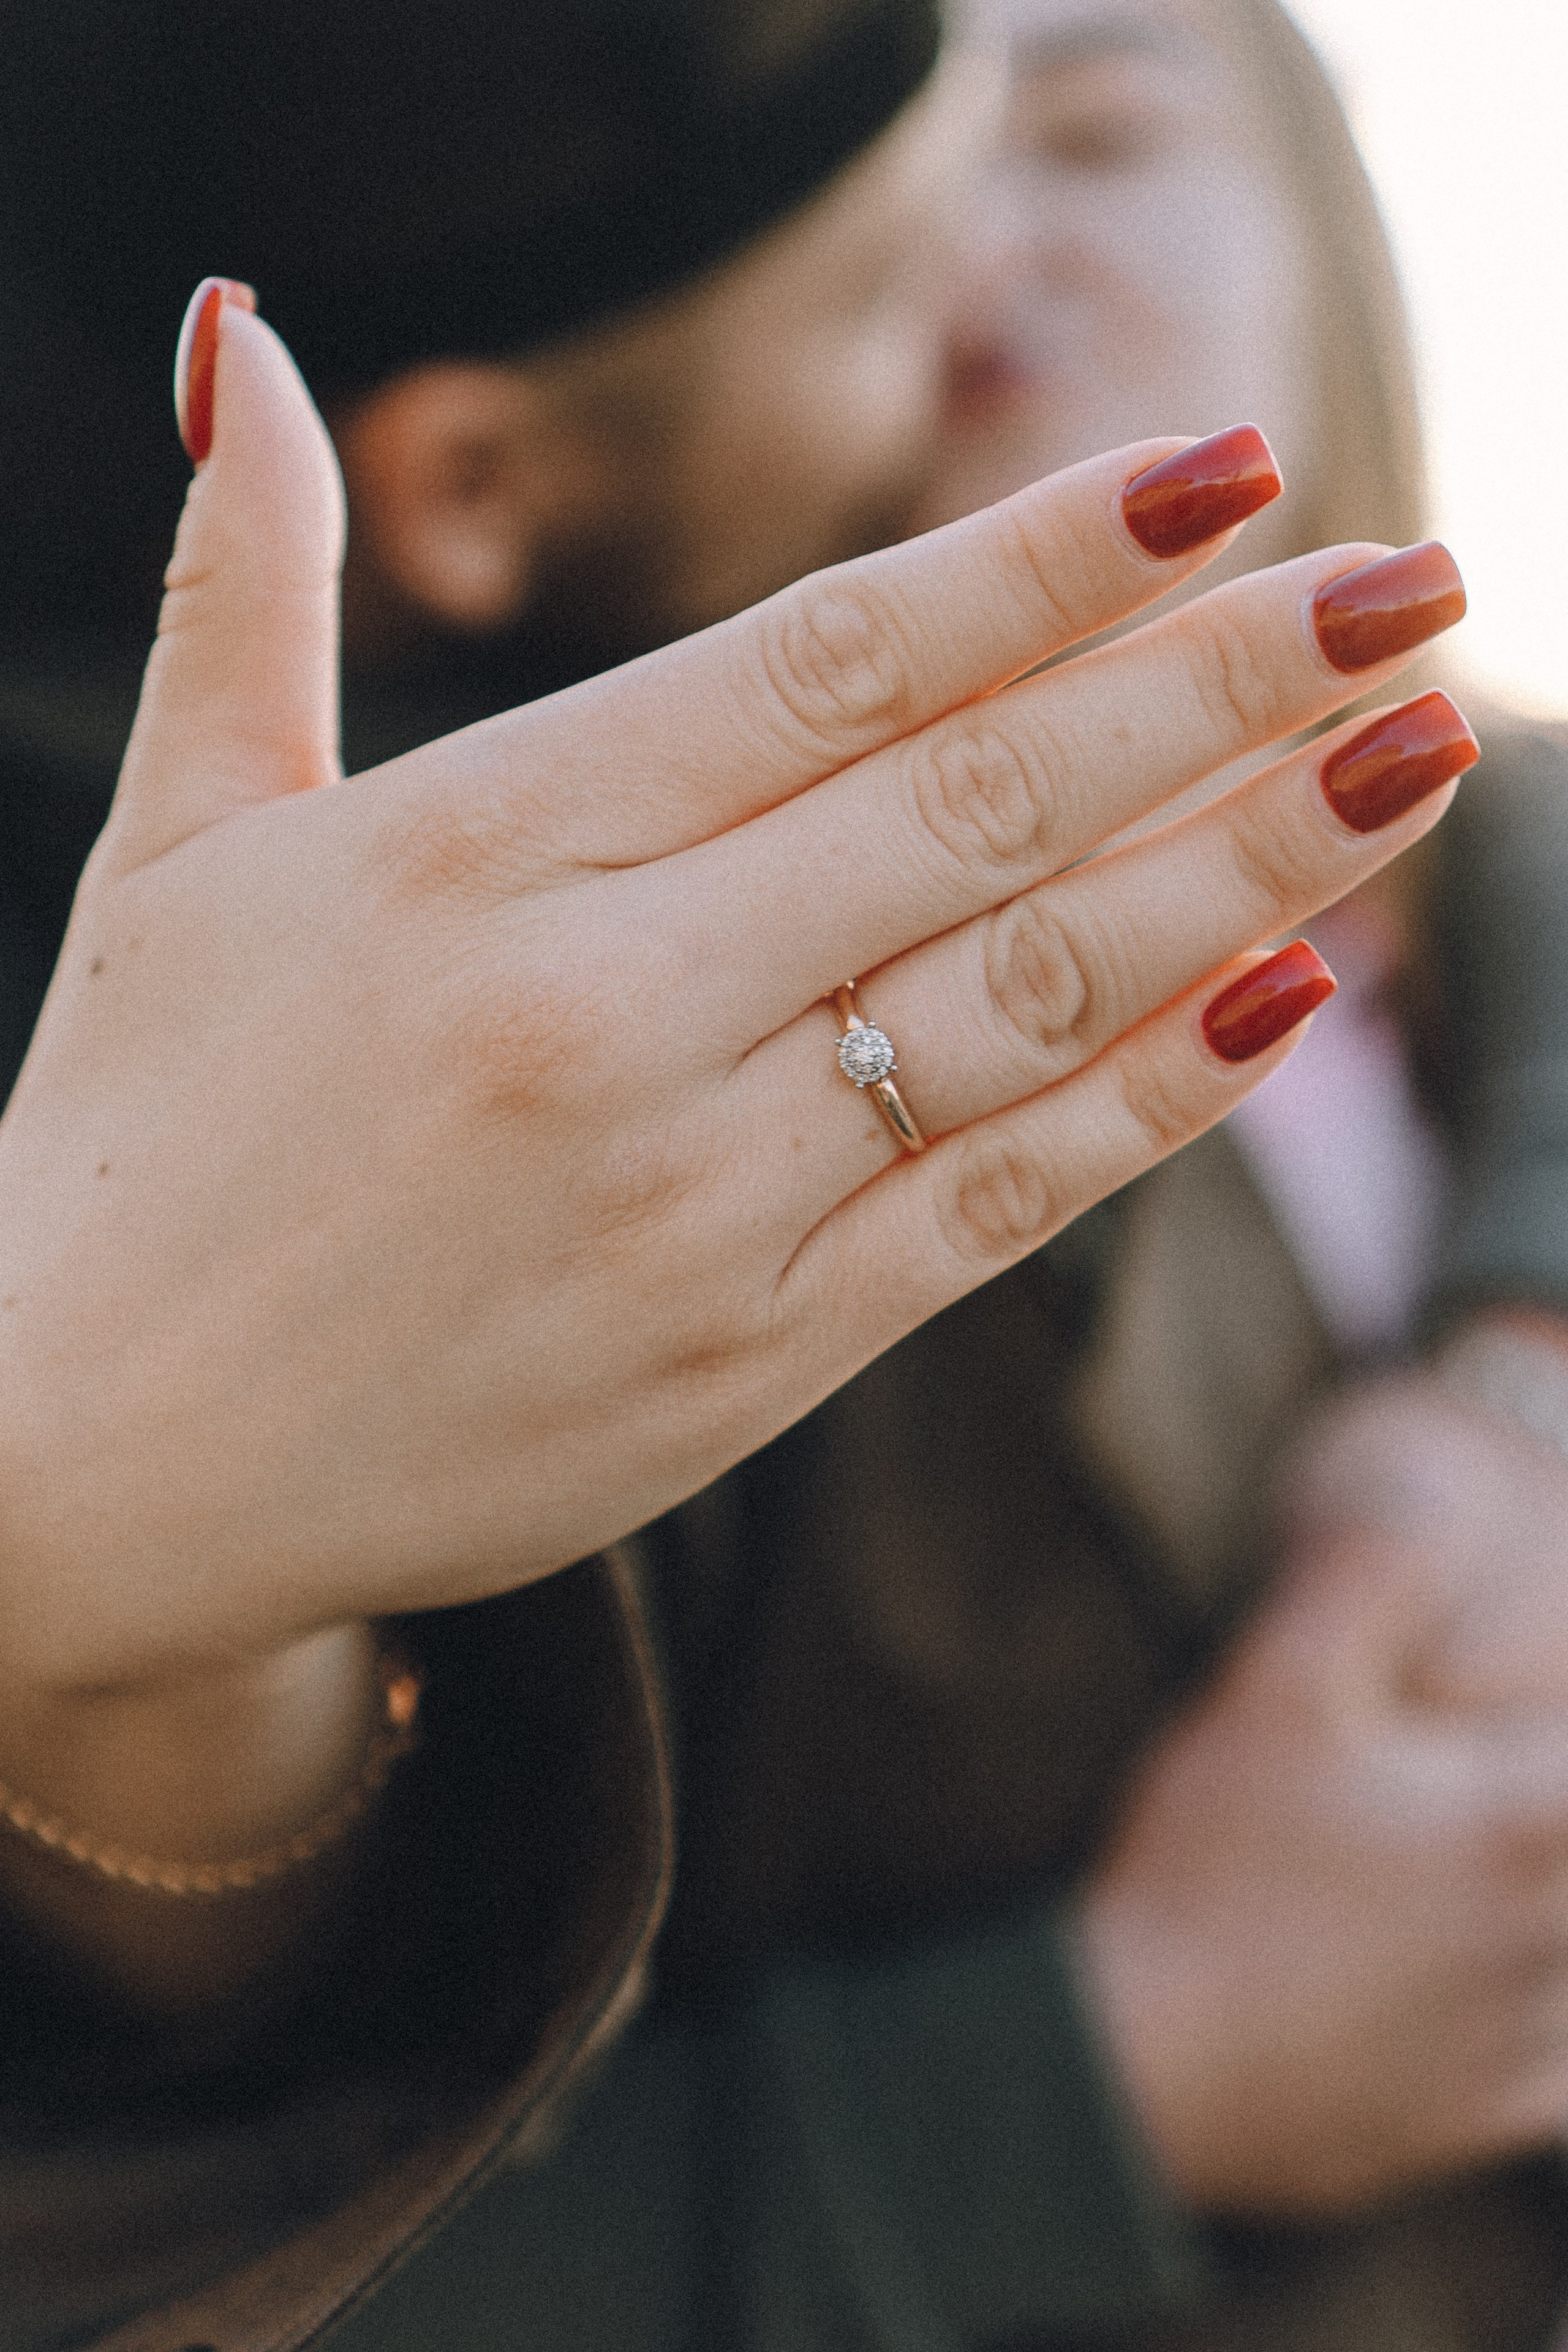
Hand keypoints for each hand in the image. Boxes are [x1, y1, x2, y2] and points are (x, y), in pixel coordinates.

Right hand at [0, 303, 1461, 1693]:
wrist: (86, 1466)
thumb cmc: (140, 1136)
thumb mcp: (178, 844)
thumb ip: (245, 590)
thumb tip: (241, 337)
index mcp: (474, 853)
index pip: (826, 665)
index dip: (1048, 559)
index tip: (1229, 471)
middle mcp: (604, 1015)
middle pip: (976, 808)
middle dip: (1221, 683)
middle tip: (1413, 584)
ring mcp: (691, 1201)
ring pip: (1026, 997)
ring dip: (1248, 866)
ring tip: (1415, 762)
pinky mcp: (745, 1359)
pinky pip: (998, 1205)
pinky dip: (1152, 1099)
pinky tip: (1291, 994)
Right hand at [1075, 1356, 1567, 2217]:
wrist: (1141, 2068)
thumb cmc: (1208, 1870)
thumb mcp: (1271, 1688)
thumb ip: (1365, 1574)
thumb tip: (1428, 1477)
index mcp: (1522, 1821)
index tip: (1540, 1720)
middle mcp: (1556, 1934)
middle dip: (1566, 1798)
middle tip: (1535, 1786)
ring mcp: (1530, 2039)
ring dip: (1566, 1909)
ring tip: (1529, 1860)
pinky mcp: (1490, 2116)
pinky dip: (1566, 2023)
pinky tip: (1533, 1985)